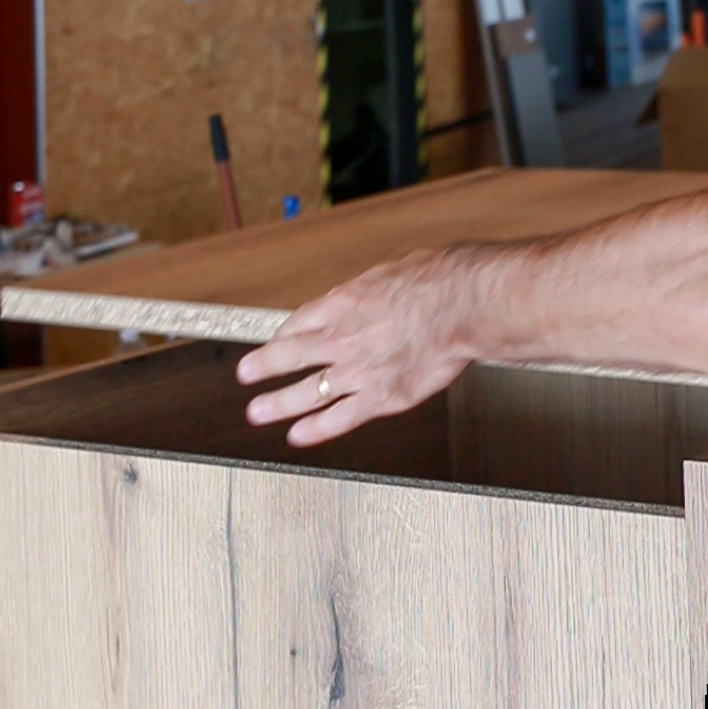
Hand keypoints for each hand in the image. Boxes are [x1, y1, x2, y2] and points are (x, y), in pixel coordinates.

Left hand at [235, 248, 476, 446]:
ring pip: (307, 392)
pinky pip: (340, 418)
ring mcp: (357, 371)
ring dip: (278, 404)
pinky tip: (298, 436)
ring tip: (257, 412)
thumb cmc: (436, 280)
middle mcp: (341, 338)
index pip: (300, 322)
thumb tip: (372, 292)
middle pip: (291, 355)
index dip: (283, 334)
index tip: (276, 341)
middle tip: (245, 374)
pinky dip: (316, 430)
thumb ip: (371, 291)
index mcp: (342, 304)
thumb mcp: (389, 272)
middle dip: (263, 366)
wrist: (461, 303)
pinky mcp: (380, 397)